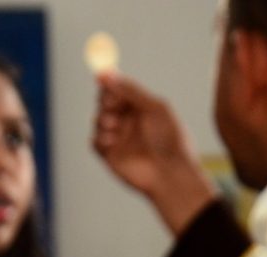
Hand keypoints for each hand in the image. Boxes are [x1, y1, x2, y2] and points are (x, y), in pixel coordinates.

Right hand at [91, 72, 217, 233]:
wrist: (171, 173)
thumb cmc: (170, 140)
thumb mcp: (154, 107)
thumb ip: (131, 90)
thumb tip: (107, 73)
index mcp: (140, 108)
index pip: (117, 90)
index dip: (109, 84)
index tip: (103, 79)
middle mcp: (127, 122)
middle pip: (104, 103)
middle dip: (105, 101)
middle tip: (112, 105)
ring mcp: (118, 139)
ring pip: (97, 120)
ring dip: (102, 119)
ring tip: (114, 125)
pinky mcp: (110, 156)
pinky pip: (94, 142)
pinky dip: (100, 138)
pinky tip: (112, 141)